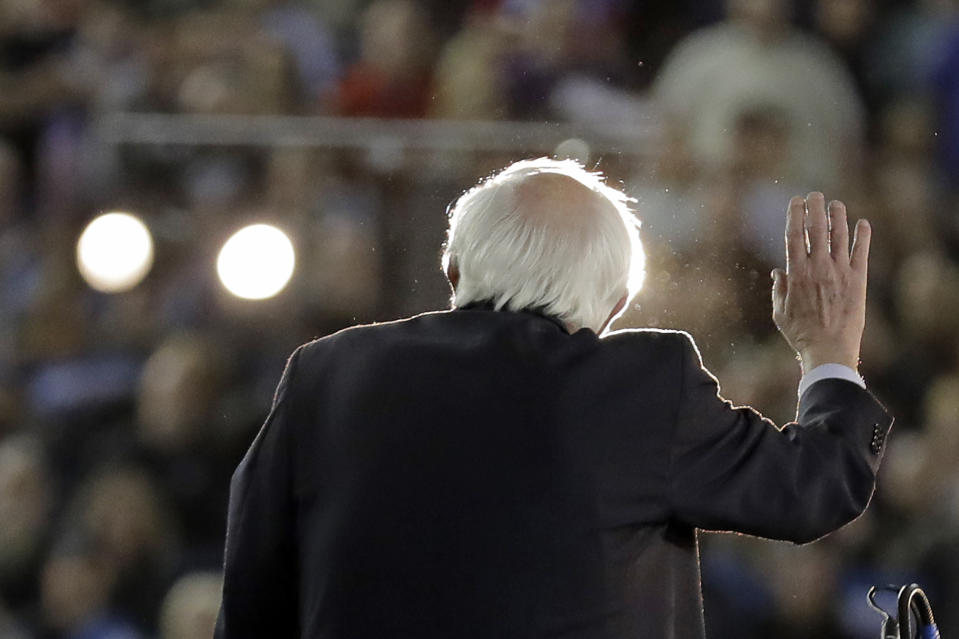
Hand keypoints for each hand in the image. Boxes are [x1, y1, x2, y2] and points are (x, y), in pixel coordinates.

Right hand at [771, 192, 870, 371]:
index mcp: (797, 273)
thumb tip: (777, 271)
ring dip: (837, 216)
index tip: (795, 201)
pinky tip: (863, 223)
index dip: (794, 214)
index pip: (794, 235)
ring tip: (836, 204)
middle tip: (815, 195)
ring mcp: (840, 272)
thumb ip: (778, 289)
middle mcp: (818, 268)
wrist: (829, 350)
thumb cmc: (800, 334)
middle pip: (817, 229)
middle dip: (815, 207)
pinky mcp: (858, 280)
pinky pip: (861, 252)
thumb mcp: (780, 312)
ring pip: (839, 236)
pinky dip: (863, 235)